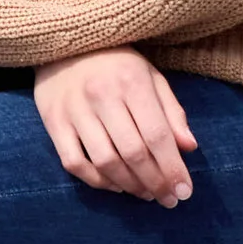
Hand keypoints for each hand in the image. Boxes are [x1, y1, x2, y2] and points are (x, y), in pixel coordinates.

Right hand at [32, 46, 195, 207]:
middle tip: (168, 199)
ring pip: (105, 161)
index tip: (184, 192)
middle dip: (155, 182)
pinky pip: (74, 162)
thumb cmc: (115, 63)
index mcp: (132, 82)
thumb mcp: (150, 76)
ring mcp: (74, 110)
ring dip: (129, 185)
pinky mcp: (53, 121)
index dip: (173, 168)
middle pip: (133, 153)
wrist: (63, 43)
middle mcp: (102, 96)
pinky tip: (114, 185)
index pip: (157, 135)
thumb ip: (171, 112)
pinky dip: (96, 181)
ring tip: (146, 194)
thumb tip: (189, 147)